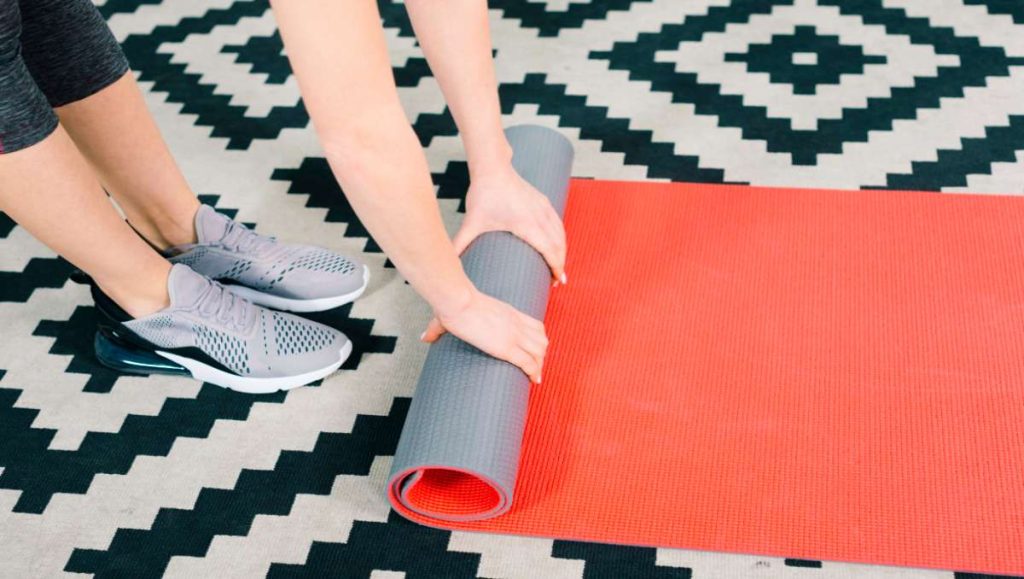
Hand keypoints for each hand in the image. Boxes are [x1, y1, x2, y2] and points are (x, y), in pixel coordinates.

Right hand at [421, 288, 546, 383]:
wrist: (458, 302)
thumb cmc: (452, 306)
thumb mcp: (450, 316)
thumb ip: (438, 328)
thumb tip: (424, 337)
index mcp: (508, 312)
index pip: (535, 326)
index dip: (538, 340)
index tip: (535, 351)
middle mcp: (516, 323)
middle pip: (542, 340)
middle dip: (542, 354)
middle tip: (536, 367)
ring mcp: (514, 335)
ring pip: (540, 351)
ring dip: (540, 364)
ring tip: (535, 375)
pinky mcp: (507, 347)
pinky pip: (529, 362)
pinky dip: (534, 372)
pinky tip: (534, 379)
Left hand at [454, 165, 567, 283]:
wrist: (492, 168)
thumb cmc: (483, 194)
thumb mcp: (472, 222)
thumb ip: (460, 243)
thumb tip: (446, 261)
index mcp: (526, 224)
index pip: (549, 249)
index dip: (556, 267)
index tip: (557, 281)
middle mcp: (539, 216)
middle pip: (558, 244)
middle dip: (560, 264)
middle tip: (556, 282)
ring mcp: (543, 207)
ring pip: (560, 234)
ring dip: (562, 251)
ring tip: (558, 267)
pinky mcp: (543, 201)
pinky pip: (557, 223)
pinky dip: (560, 237)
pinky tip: (557, 245)